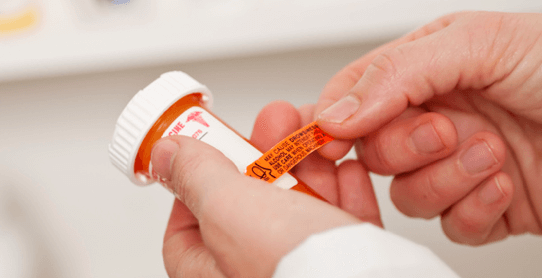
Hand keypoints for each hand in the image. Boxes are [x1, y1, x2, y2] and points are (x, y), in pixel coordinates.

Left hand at [158, 101, 380, 276]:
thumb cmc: (295, 270)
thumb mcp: (228, 208)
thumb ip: (196, 175)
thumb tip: (169, 154)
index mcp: (210, 272)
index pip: (188, 221)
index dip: (202, 175)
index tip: (218, 141)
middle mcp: (253, 271)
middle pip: (251, 202)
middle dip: (268, 153)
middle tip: (279, 120)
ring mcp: (302, 268)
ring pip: (301, 206)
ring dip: (312, 163)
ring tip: (322, 134)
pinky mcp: (345, 263)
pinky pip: (343, 221)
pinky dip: (347, 190)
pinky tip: (349, 167)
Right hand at [314, 11, 541, 244]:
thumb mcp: (477, 42)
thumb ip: (397, 75)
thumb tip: (335, 113)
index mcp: (423, 75)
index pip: (350, 102)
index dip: (330, 125)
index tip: (327, 140)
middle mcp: (436, 121)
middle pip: (375, 156)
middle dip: (408, 149)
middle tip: (447, 130)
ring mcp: (460, 167)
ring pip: (410, 197)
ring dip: (449, 180)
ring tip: (493, 152)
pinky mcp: (490, 206)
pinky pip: (455, 226)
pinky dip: (477, 210)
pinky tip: (506, 183)